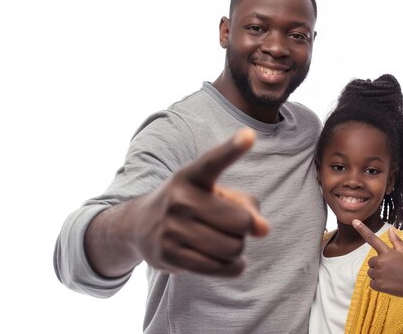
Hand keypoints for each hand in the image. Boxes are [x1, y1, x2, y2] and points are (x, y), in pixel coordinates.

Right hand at [130, 127, 268, 275]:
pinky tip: (228, 262)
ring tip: (224, 243)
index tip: (250, 135)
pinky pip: (221, 268)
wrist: (139, 226)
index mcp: (191, 176)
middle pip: (240, 222)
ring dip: (237, 250)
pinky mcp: (170, 256)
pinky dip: (233, 268)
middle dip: (244, 229)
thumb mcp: (214, 194)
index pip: (214, 161)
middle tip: (231, 227)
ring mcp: (172, 228)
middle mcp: (179, 199)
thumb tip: (263, 230)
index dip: (232, 148)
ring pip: (232, 248)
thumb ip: (246, 205)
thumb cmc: (191, 205)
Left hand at [353, 219, 402, 297]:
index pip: (372, 238)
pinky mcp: (378, 285)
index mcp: (387, 252)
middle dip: (378, 265)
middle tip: (391, 269)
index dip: (362, 229)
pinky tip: (389, 284)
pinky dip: (378, 285)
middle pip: (371, 262)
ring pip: (371, 273)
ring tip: (391, 277)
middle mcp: (381, 261)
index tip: (354, 221)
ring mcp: (379, 273)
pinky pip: (372, 283)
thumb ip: (395, 240)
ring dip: (378, 275)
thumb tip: (390, 229)